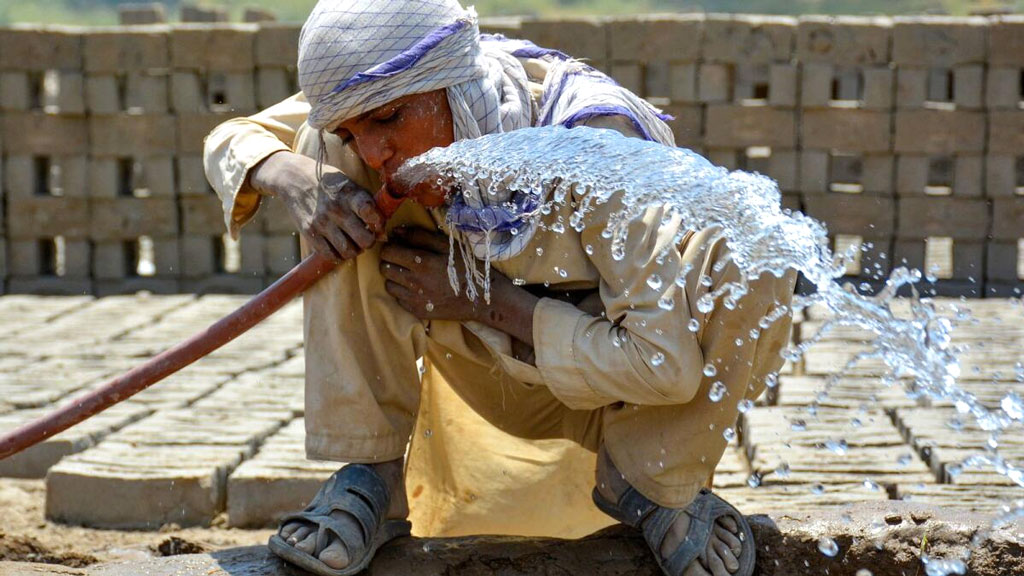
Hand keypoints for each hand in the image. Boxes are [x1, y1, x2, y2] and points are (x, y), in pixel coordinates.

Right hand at [249, 152, 383, 260]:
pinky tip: (339, 247)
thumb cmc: (329, 183)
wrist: (294, 178)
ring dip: (354, 251)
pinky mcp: (309, 232)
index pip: (371, 213)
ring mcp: (322, 222)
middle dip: (369, 242)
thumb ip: (367, 205)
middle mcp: (336, 209)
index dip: (379, 224)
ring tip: (353, 243)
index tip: (377, 224)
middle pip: (363, 239)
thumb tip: (382, 233)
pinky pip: (329, 255)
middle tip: (366, 238)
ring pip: (348, 251)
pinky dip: (338, 256)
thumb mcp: (350, 185)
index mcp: (350, 194)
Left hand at [380, 227, 487, 321]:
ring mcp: (415, 299)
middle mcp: (415, 282)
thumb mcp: (446, 246)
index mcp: (421, 262)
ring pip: (388, 285)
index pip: (388, 252)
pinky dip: (402, 292)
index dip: (390, 247)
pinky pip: (398, 299)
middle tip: (401, 260)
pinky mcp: (417, 311)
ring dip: (394, 278)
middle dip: (390, 261)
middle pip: (384, 268)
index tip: (398, 247)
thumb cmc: (465, 267)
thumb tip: (395, 231)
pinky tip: (416, 288)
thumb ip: (419, 236)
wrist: (481, 298)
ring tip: (409, 274)